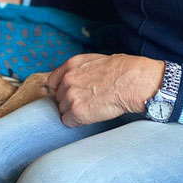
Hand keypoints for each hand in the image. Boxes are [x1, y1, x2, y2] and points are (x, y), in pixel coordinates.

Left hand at [47, 53, 164, 126]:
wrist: (130, 81)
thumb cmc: (120, 70)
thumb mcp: (94, 61)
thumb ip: (79, 70)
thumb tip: (76, 78)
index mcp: (70, 65)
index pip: (52, 82)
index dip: (60, 90)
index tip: (67, 94)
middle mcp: (67, 79)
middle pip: (58, 97)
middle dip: (69, 101)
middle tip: (86, 102)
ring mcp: (70, 95)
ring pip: (63, 110)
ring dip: (73, 112)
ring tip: (91, 108)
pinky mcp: (77, 111)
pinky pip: (68, 121)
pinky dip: (76, 122)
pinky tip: (89, 116)